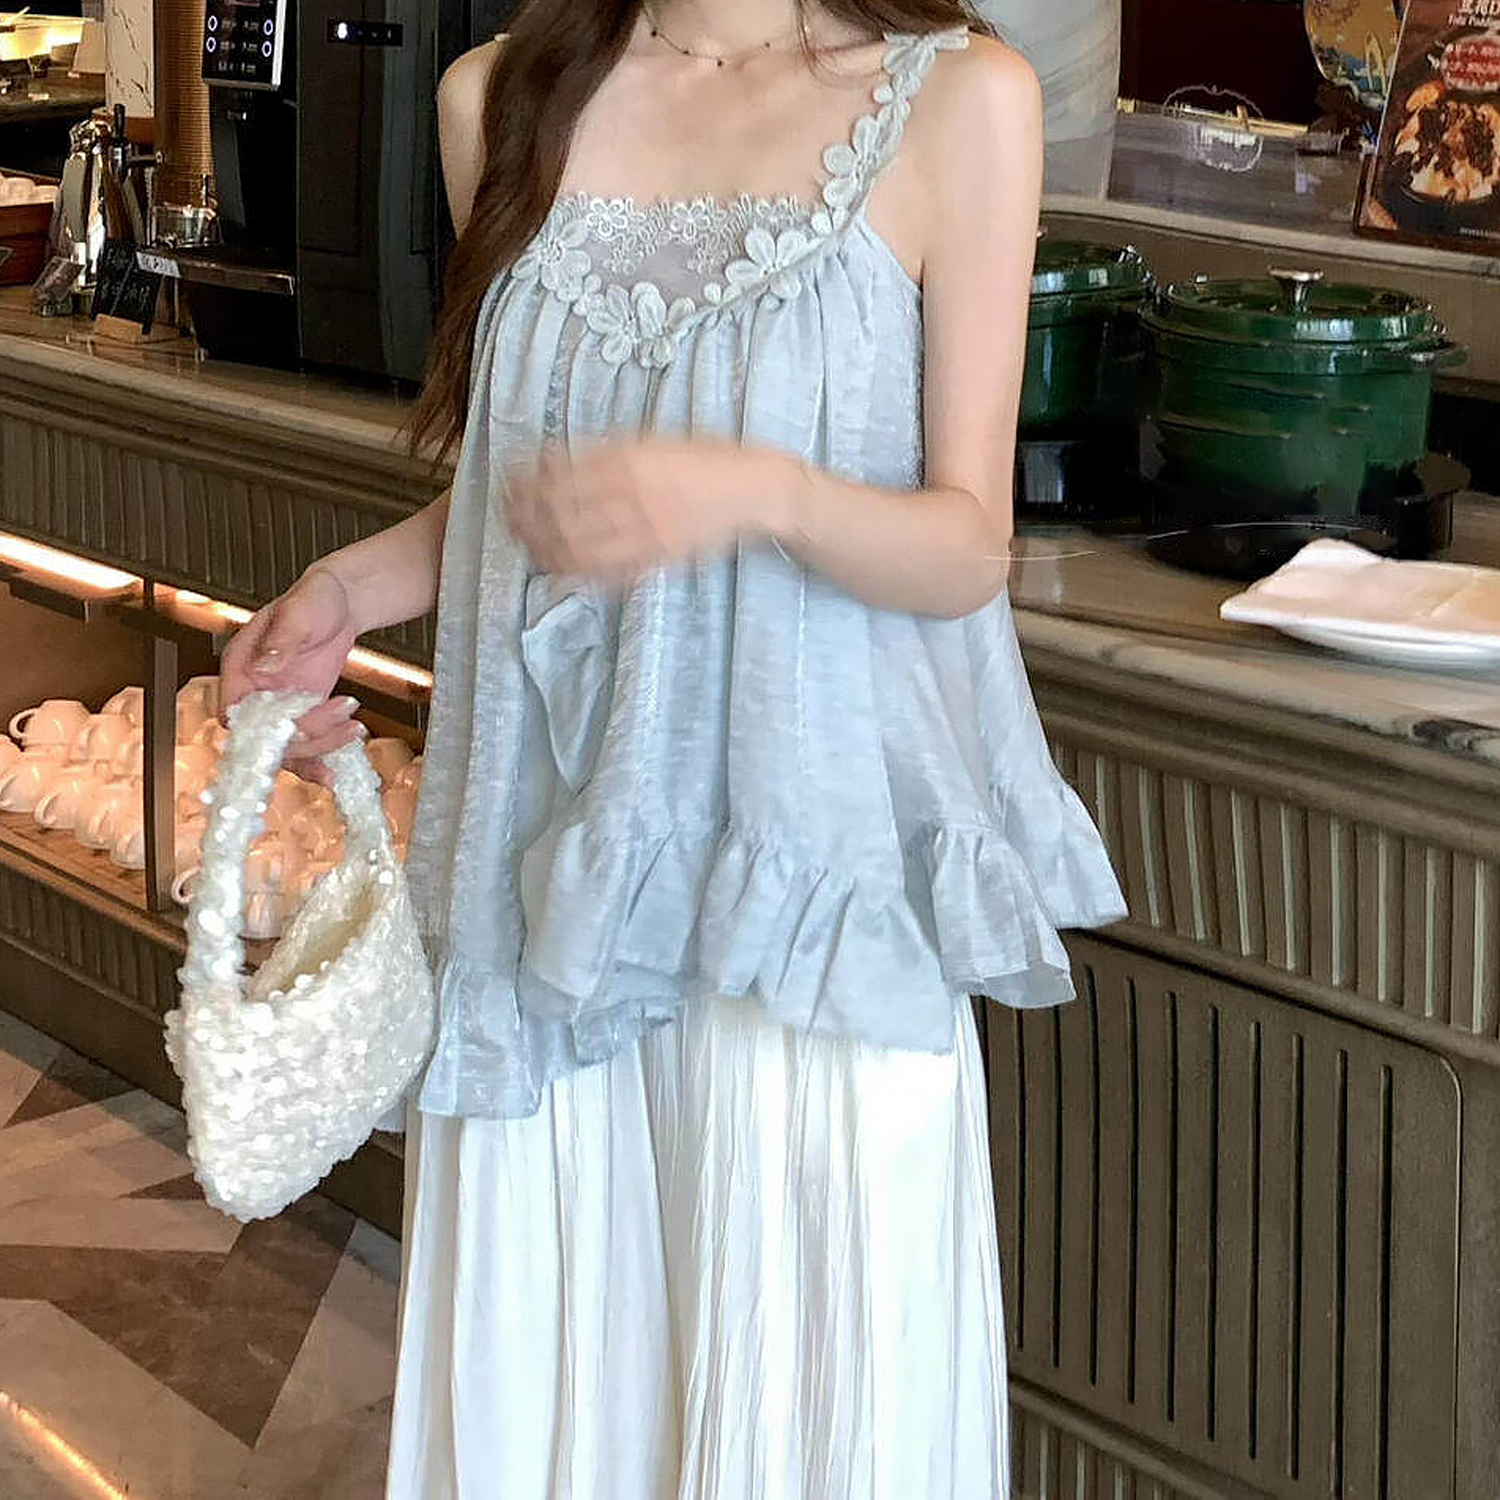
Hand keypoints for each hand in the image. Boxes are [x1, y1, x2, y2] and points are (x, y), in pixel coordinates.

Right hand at [219, 566, 363, 780]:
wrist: (343, 601)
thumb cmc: (315, 597)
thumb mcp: (299, 612)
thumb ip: (282, 641)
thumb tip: (264, 667)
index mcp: (241, 665)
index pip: (233, 710)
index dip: (255, 729)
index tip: (290, 729)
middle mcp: (255, 691)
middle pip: (263, 737)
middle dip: (301, 738)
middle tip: (338, 720)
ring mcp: (278, 705)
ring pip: (285, 748)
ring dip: (317, 750)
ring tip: (352, 730)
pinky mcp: (302, 713)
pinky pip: (304, 745)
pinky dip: (319, 758)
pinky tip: (336, 769)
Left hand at [506, 438, 761, 582]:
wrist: (752, 489)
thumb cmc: (704, 457)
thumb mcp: (654, 439)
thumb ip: (609, 451)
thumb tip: (557, 460)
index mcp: (628, 460)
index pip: (559, 476)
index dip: (526, 485)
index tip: (507, 484)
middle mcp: (631, 496)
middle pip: (560, 515)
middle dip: (526, 519)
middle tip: (506, 519)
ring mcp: (645, 532)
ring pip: (579, 548)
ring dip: (545, 548)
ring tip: (525, 545)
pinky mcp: (658, 557)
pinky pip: (608, 571)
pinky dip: (578, 571)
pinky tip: (559, 567)